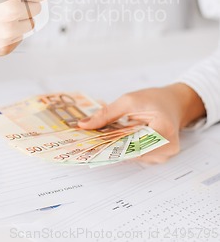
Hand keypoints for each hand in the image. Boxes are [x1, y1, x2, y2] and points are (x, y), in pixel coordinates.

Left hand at [78, 83, 205, 163]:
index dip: (113, 147)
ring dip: (118, 149)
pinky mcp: (158, 156)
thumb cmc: (154, 99)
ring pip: (134, 157)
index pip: (135, 146)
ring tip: (100, 141)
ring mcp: (164, 155)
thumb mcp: (129, 100)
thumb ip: (106, 113)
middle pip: (133, 154)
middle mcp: (167, 148)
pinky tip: (114, 141)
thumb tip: (83, 125)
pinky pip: (137, 155)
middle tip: (91, 143)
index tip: (93, 146)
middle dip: (112, 148)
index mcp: (164, 131)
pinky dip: (126, 148)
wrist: (174, 102)